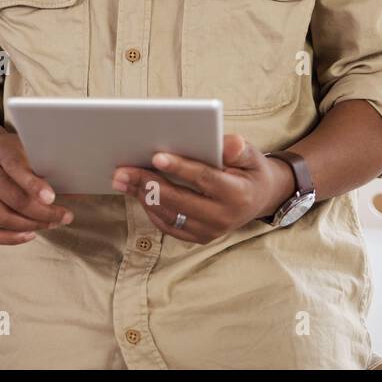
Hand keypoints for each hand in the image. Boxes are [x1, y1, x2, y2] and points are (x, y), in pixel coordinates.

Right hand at [0, 131, 72, 245]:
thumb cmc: (13, 151)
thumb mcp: (27, 147)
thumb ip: (44, 165)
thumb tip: (76, 190)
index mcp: (0, 151)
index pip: (15, 168)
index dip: (34, 185)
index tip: (52, 197)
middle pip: (13, 199)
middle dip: (43, 212)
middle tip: (65, 216)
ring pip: (3, 217)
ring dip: (32, 225)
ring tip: (53, 223)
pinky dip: (10, 238)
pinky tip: (30, 234)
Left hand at [111, 134, 294, 243]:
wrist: (259, 199)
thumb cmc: (249, 170)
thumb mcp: (251, 155)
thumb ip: (238, 148)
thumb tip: (227, 143)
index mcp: (238, 194)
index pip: (204, 179)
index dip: (180, 168)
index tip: (156, 156)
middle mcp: (223, 218)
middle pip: (179, 200)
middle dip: (148, 183)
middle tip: (122, 170)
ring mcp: (210, 232)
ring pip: (169, 215)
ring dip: (143, 196)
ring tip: (122, 179)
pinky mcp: (199, 238)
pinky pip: (169, 225)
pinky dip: (150, 209)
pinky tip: (136, 192)